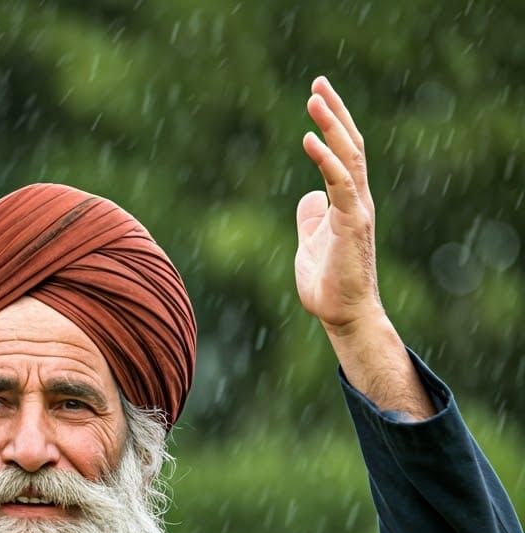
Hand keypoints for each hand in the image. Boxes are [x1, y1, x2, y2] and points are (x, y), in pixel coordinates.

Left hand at [295, 77, 382, 336]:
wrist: (343, 315)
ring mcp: (357, 210)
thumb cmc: (328, 285)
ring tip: (314, 97)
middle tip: (317, 83)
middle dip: (334, 112)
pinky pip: (340, 182)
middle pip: (350, 145)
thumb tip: (309, 196)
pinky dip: (326, 158)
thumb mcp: (310, 244)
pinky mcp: (352, 223)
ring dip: (331, 124)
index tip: (317, 98)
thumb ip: (311, 218)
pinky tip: (309, 138)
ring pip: (349, 156)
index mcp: (347, 203)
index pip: (344, 154)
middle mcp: (357, 200)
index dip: (332, 125)